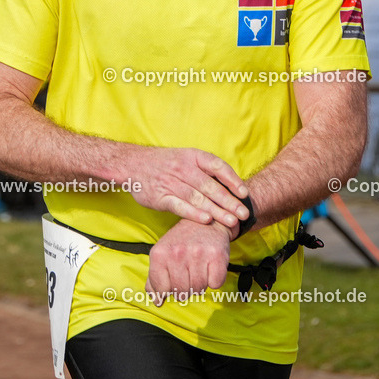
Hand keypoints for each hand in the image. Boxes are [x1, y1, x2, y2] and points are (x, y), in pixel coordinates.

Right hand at [123, 146, 249, 227]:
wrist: (133, 164)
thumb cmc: (166, 163)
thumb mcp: (186, 157)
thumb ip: (206, 170)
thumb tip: (231, 187)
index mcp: (192, 156)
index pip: (217, 166)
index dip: (232, 180)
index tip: (244, 193)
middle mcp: (183, 168)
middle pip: (210, 186)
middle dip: (229, 201)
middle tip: (243, 214)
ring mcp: (171, 182)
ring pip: (197, 198)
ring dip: (216, 211)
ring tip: (231, 221)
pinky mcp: (160, 197)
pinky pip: (179, 206)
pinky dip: (193, 213)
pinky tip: (206, 221)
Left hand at [146, 219, 232, 305]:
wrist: (207, 221)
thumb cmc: (182, 241)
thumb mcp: (162, 254)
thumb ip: (155, 278)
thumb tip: (157, 301)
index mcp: (159, 254)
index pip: (162, 290)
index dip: (169, 289)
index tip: (174, 279)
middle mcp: (177, 253)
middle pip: (181, 292)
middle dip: (186, 288)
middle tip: (189, 273)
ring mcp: (197, 254)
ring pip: (198, 290)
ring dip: (200, 284)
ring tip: (199, 268)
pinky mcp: (217, 256)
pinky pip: (215, 284)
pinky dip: (215, 280)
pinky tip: (211, 267)